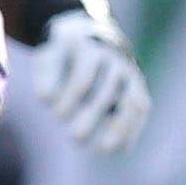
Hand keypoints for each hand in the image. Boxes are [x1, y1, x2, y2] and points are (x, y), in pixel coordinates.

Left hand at [29, 0, 151, 152]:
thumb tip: (46, 99)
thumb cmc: (63, 53)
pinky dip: (132, 129)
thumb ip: (44, 75)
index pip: (84, 76)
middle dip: (91, 117)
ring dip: (119, 128)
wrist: (91, 35)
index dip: (71, 99)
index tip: (56, 115)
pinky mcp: (138, 86)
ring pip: (132, 101)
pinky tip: (121, 149)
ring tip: (104, 150)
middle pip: (107, 92)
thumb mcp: (48, 55)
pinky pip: (140, 109)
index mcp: (89, 47)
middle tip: (76, 139)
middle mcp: (114, 59)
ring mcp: (129, 72)